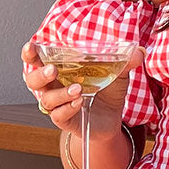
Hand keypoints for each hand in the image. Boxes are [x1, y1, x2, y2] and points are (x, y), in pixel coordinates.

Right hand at [21, 40, 146, 138]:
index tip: (31, 47)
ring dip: (60, 93)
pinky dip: (68, 108)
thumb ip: (124, 62)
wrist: (113, 119)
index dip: (30, 54)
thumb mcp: (117, 74)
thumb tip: (137, 52)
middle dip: (40, 74)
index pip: (37, 60)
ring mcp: (58, 105)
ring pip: (45, 100)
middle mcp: (54, 87)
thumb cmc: (108, 92)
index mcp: (60, 70)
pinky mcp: (65, 121)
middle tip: (53, 70)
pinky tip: (79, 103)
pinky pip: (58, 116)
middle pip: (32, 80)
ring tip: (78, 89)